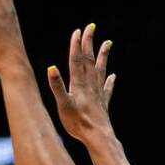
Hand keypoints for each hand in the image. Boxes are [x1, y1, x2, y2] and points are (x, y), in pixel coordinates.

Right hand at [46, 23, 115, 141]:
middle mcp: (90, 86)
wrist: (98, 137)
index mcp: (79, 84)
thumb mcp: (63, 104)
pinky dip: (110, 81)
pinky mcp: (103, 104)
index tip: (78, 31)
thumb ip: (57, 86)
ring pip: (100, 70)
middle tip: (91, 27)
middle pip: (89, 60)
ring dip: (102, 56)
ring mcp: (98, 94)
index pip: (76, 60)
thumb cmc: (78, 123)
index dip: (76, 45)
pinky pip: (107, 89)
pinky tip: (113, 76)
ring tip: (108, 43)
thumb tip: (51, 68)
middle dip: (89, 43)